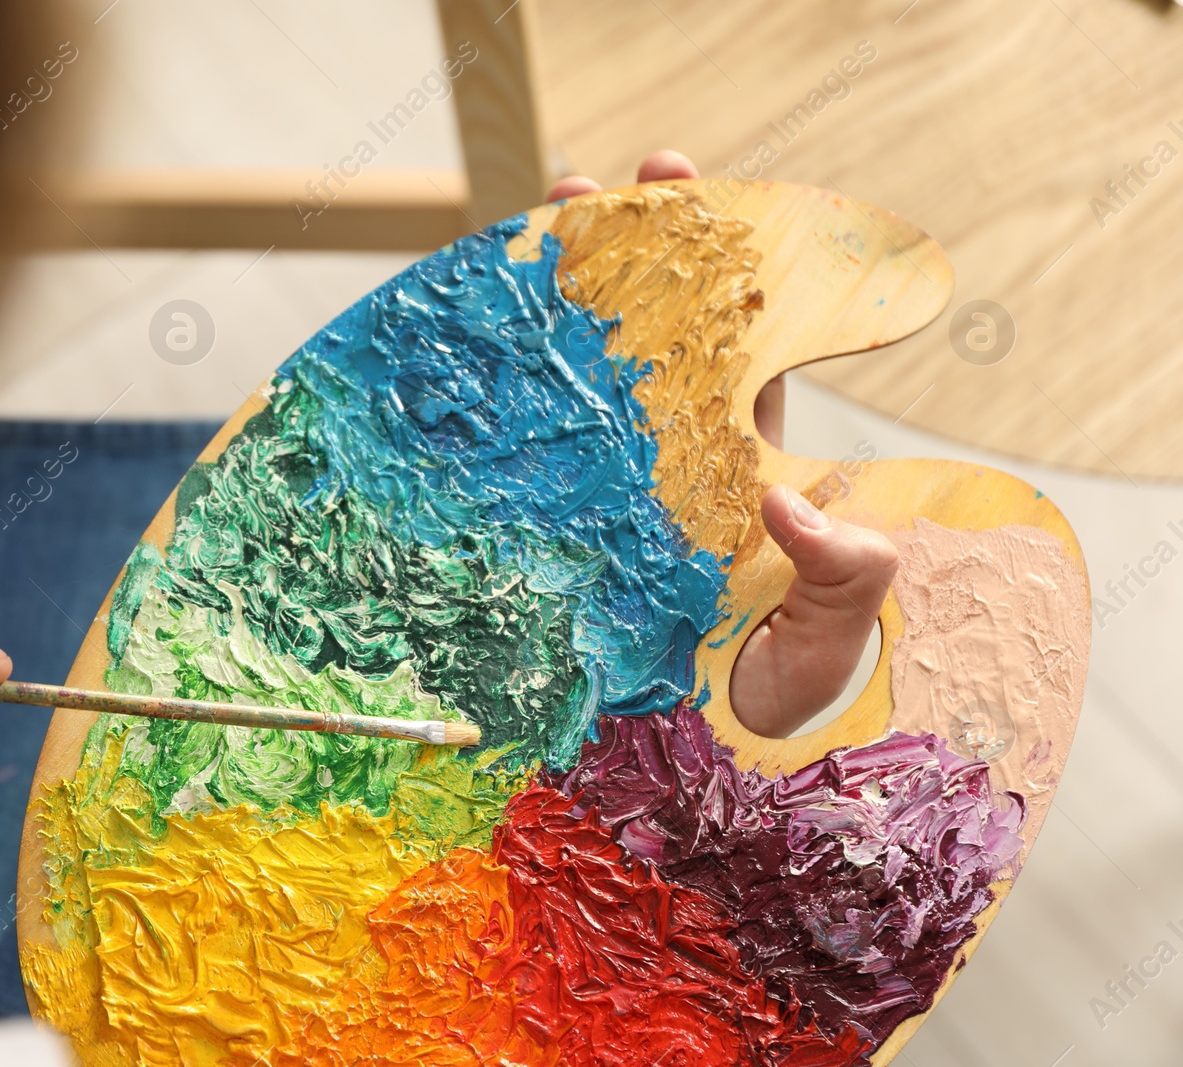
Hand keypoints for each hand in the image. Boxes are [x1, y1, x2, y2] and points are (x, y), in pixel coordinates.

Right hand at [547, 152, 898, 737]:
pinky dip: (490, 399)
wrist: (704, 763)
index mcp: (739, 458)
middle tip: (574, 188)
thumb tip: (792, 501)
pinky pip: (520, 452)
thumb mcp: (832, 631)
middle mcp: (668, 458)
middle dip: (611, 254)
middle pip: (641, 334)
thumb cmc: (783, 695)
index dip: (714, 261)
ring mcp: (604, 489)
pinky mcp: (551, 530)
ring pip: (571, 380)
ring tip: (509, 240)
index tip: (683, 187)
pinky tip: (457, 348)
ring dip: (542, 309)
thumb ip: (842, 571)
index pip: (732, 341)